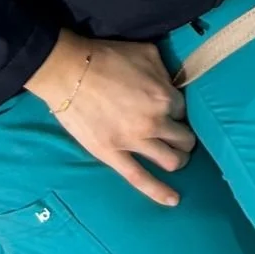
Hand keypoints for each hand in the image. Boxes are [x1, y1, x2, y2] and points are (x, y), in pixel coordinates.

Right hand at [25, 29, 195, 205]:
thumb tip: (173, 83)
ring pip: (170, 160)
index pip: (184, 110)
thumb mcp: (147, 53)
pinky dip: (159, 192)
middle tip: (180, 137)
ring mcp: (135, 141)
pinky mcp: (113, 155)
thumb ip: (166, 71)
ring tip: (177, 159)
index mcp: (164, 96)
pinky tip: (173, 200)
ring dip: (179, 160)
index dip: (178, 110)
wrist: (70, 72)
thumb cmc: (107, 57)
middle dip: (185, 138)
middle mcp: (155, 121)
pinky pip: (140, 179)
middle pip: (183, 138)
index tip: (172, 111)